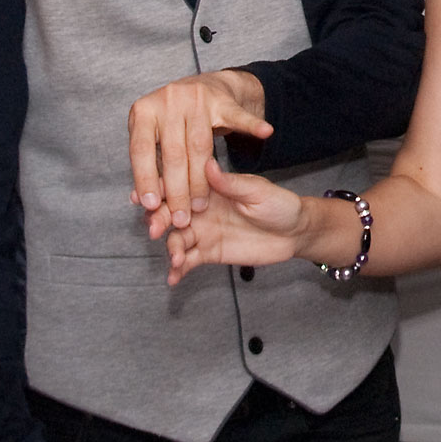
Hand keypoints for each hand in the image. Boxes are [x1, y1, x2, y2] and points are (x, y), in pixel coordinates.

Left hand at [129, 69, 271, 237]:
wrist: (201, 86)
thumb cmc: (171, 121)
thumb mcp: (151, 135)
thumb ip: (148, 162)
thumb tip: (142, 201)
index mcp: (144, 111)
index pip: (141, 150)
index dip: (145, 178)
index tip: (151, 206)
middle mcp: (168, 100)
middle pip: (173, 152)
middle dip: (177, 190)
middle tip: (180, 218)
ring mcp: (197, 98)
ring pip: (200, 145)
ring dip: (201, 180)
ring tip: (200, 205)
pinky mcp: (223, 99)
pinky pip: (238, 117)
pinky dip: (252, 126)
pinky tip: (265, 132)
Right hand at [163, 158, 303, 283]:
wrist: (294, 232)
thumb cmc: (278, 204)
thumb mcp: (257, 191)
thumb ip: (230, 183)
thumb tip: (207, 164)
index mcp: (209, 187)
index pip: (179, 185)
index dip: (160, 189)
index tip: (146, 196)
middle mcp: (200, 208)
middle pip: (170, 212)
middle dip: (159, 220)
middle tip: (155, 230)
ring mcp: (203, 231)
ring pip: (177, 238)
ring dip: (171, 247)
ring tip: (176, 257)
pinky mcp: (209, 252)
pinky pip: (188, 260)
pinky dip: (178, 268)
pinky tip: (173, 277)